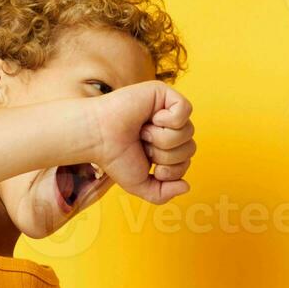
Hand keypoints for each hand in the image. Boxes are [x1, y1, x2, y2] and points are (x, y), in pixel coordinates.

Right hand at [87, 81, 195, 204]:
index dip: (170, 169)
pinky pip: (184, 110)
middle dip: (164, 155)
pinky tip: (150, 118)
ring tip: (142, 131)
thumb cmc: (115, 158)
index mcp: (166, 145)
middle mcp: (169, 127)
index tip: (147, 161)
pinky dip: (168, 119)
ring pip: (188, 132)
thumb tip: (187, 186)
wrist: (98, 138)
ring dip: (162, 138)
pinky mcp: (163, 93)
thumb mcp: (140, 185)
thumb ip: (163, 194)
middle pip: (190, 148)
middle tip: (141, 144)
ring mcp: (167, 109)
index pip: (186, 161)